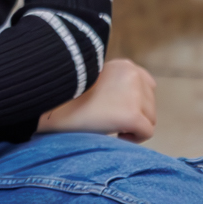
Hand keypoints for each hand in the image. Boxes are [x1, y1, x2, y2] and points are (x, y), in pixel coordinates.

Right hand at [37, 58, 156, 140]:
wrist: (51, 104)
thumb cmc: (68, 96)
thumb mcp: (96, 79)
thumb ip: (117, 84)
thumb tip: (130, 102)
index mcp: (125, 65)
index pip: (146, 85)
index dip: (133, 101)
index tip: (114, 109)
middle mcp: (133, 75)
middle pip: (149, 104)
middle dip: (134, 114)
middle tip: (108, 120)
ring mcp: (134, 95)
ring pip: (150, 118)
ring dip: (133, 126)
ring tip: (109, 126)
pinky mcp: (132, 115)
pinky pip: (146, 132)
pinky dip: (133, 138)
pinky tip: (115, 135)